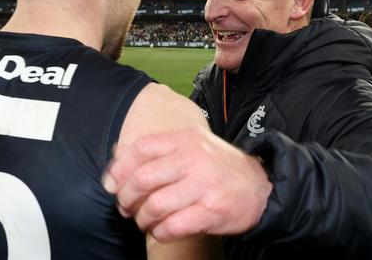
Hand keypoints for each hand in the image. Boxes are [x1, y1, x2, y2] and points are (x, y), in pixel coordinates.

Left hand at [103, 127, 271, 241]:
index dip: (119, 169)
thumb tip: (117, 158)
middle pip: (142, 179)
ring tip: (143, 221)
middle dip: (126, 198)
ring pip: (155, 205)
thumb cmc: (218, 168)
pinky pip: (173, 226)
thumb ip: (160, 151)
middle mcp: (194, 159)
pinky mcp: (212, 210)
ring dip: (142, 218)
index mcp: (186, 140)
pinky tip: (160, 230)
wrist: (260, 187)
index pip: (141, 149)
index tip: (111, 185)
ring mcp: (204, 184)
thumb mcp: (193, 147)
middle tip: (125, 207)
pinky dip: (160, 232)